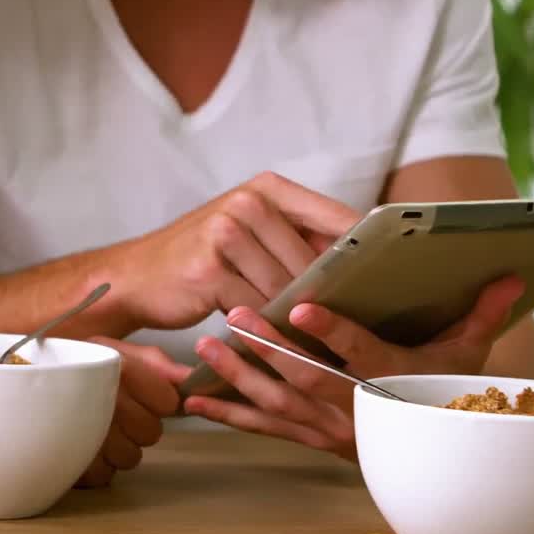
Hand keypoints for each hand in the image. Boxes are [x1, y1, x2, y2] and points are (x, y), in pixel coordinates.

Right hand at [76, 338, 186, 487]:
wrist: (16, 378)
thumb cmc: (72, 364)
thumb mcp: (114, 352)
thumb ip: (156, 365)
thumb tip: (190, 381)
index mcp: (117, 365)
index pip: (166, 400)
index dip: (157, 399)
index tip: (138, 393)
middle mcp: (102, 399)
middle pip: (151, 432)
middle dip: (138, 425)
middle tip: (112, 411)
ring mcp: (85, 434)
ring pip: (130, 458)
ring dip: (117, 448)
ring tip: (94, 427)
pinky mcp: (70, 464)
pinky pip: (103, 476)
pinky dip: (94, 466)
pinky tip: (80, 444)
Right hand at [107, 172, 358, 331]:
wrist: (135, 277)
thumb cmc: (202, 260)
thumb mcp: (248, 233)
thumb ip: (297, 239)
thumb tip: (364, 266)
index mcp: (265, 188)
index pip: (337, 219)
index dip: (367, 252)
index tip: (397, 281)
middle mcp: (246, 203)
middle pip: (313, 261)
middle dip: (329, 296)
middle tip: (354, 327)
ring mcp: (226, 234)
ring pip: (286, 288)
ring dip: (298, 318)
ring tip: (318, 341)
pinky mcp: (210, 271)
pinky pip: (257, 308)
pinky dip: (269, 330)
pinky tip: (278, 344)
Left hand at [179, 276, 525, 460]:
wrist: (436, 456)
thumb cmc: (446, 394)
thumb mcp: (466, 356)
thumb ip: (481, 314)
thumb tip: (512, 275)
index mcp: (393, 379)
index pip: (361, 353)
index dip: (332, 331)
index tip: (301, 307)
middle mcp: (357, 408)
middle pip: (306, 377)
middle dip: (268, 347)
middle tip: (233, 313)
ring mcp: (329, 429)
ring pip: (278, 403)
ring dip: (239, 375)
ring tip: (206, 344)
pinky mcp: (308, 438)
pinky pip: (263, 429)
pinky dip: (228, 414)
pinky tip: (193, 399)